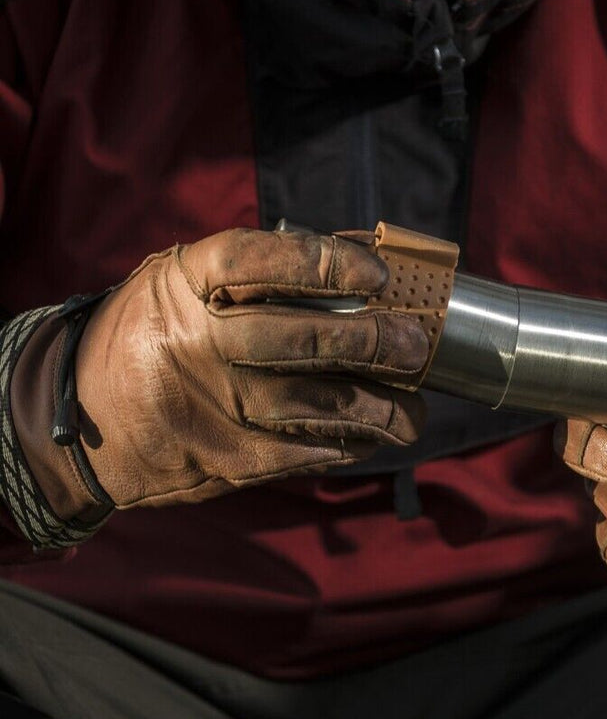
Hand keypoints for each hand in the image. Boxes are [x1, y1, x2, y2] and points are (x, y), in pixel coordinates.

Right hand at [11, 228, 427, 522]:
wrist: (78, 418)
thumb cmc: (153, 335)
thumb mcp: (180, 284)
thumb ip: (258, 273)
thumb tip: (360, 260)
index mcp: (182, 284)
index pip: (258, 260)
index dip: (323, 264)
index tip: (376, 275)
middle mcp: (195, 342)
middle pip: (299, 338)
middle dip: (371, 343)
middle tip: (416, 346)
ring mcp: (209, 404)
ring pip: (313, 404)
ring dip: (378, 408)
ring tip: (413, 410)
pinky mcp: (222, 459)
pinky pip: (302, 451)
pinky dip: (347, 444)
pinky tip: (373, 437)